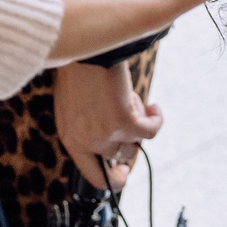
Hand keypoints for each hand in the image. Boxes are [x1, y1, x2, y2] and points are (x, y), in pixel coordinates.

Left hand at [51, 60, 163, 189]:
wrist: (83, 47)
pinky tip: (154, 107)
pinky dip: (156, 119)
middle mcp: (86, 141)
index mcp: (70, 139)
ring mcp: (106, 133)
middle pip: (121, 157)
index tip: (124, 171)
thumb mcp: (74, 107)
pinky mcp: (124, 121)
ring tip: (126, 97)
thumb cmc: (79, 72)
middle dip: (127, 136)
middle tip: (126, 111)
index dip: (114, 179)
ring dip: (137, 121)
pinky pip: (151, 130)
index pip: (94, 177)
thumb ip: (89, 129)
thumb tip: (114, 146)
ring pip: (135, 143)